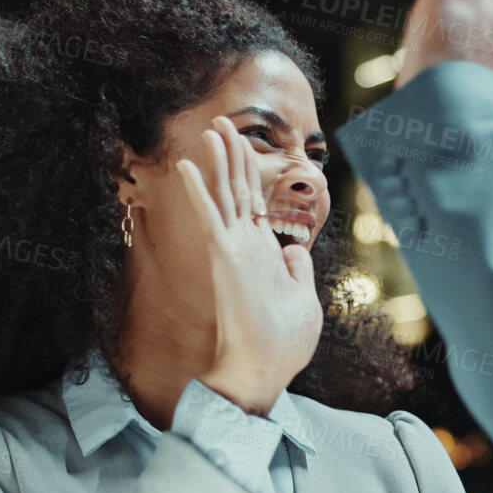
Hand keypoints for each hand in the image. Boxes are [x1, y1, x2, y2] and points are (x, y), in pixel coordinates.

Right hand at [178, 116, 322, 414]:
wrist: (265, 371)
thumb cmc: (284, 344)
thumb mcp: (304, 300)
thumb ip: (298, 271)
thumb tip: (296, 251)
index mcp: (263, 254)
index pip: (254, 204)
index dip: (249, 174)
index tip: (243, 146)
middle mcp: (244, 247)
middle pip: (237, 189)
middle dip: (231, 154)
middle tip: (221, 122)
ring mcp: (233, 250)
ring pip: (224, 194)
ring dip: (218, 160)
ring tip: (211, 128)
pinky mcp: (224, 257)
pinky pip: (209, 216)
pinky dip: (197, 190)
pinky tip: (187, 165)